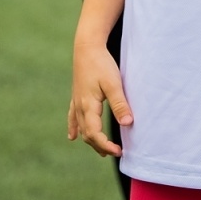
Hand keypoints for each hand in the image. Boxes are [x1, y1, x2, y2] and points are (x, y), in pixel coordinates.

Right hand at [67, 38, 131, 157]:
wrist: (86, 47)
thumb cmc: (101, 64)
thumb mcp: (113, 83)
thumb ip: (120, 104)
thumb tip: (128, 123)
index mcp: (88, 106)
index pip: (95, 134)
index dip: (106, 145)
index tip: (119, 151)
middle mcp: (80, 107)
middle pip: (88, 134)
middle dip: (100, 146)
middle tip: (116, 152)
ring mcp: (76, 102)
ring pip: (81, 128)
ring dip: (91, 140)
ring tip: (103, 150)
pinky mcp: (76, 96)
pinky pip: (73, 117)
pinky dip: (73, 128)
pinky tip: (72, 136)